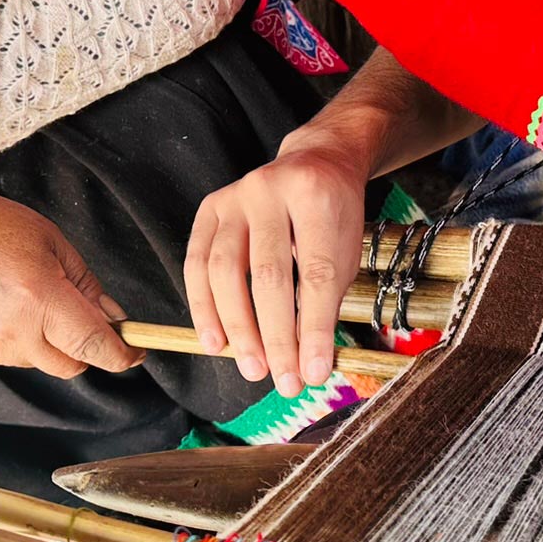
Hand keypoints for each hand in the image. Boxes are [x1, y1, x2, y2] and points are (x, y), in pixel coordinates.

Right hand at [0, 173, 139, 377]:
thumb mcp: (47, 239)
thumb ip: (84, 282)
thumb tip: (113, 316)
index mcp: (41, 297)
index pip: (95, 345)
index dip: (122, 354)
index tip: (135, 350)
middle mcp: (18, 331)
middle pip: (74, 365)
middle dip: (88, 348)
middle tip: (84, 315)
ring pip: (45, 362)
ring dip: (54, 342)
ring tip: (33, 298)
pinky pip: (17, 356)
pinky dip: (26, 339)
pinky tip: (7, 305)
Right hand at [185, 131, 370, 398]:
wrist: (316, 161)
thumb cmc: (334, 215)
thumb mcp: (346, 249)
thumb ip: (326, 299)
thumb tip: (309, 364)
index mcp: (317, 195)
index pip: (314, 273)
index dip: (313, 329)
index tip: (314, 373)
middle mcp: (270, 189)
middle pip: (268, 275)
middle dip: (276, 337)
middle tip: (283, 380)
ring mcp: (235, 195)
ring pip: (224, 271)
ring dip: (237, 328)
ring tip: (252, 368)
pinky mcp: (210, 206)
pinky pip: (196, 263)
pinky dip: (203, 307)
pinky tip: (215, 342)